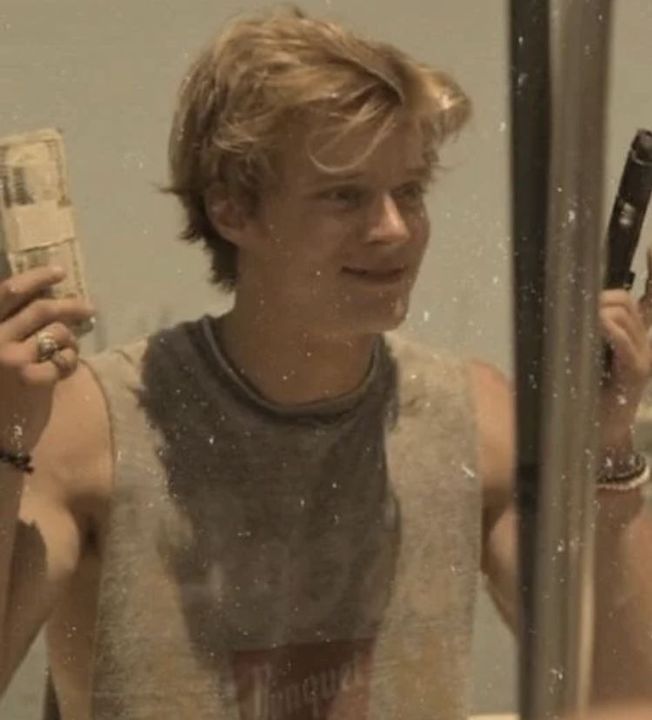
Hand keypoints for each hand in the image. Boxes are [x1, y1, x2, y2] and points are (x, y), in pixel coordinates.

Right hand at [0, 267, 93, 454]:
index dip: (36, 278)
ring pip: (58, 332)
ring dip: (70, 339)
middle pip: (42, 309)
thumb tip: (45, 301)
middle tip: (89, 309)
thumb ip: (8, 327)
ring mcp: (12, 359)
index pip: (7, 291)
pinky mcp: (32, 380)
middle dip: (72, 306)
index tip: (59, 272)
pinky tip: (63, 371)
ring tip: (68, 350)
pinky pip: (64, 359)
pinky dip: (70, 362)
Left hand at [599, 247, 651, 457]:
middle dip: (598, 298)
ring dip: (596, 312)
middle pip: (624, 299)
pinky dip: (607, 329)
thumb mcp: (585, 358)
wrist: (599, 436)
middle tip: (578, 315)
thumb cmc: (587, 396)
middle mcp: (645, 342)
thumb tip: (566, 308)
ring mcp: (643, 356)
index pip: (650, 297)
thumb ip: (585, 332)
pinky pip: (622, 339)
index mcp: (636, 338)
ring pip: (621, 313)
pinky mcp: (635, 371)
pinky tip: (595, 325)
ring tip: (581, 328)